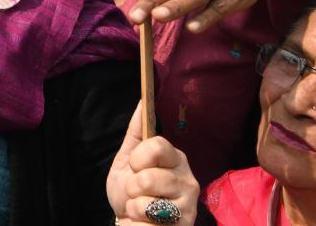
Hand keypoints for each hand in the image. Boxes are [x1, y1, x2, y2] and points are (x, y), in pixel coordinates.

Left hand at [107, 104, 197, 224]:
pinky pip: (149, 221)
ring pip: (148, 202)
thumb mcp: (126, 161)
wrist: (130, 221)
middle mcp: (187, 179)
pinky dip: (138, 221)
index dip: (138, 158)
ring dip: (135, 207)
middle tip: (137, 192)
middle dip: (133, 187)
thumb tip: (141, 102)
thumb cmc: (130, 192)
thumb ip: (135, 134)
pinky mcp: (185, 223)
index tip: (134, 166)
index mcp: (174, 158)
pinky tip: (147, 221)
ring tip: (141, 208)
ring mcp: (189, 205)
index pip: (158, 146)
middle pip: (149, 177)